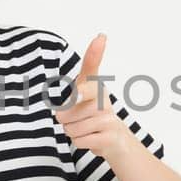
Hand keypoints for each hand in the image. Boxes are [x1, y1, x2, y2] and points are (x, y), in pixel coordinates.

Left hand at [54, 34, 138, 159]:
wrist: (116, 140)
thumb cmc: (92, 116)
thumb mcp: (82, 97)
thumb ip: (76, 88)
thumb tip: (87, 73)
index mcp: (94, 86)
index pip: (92, 66)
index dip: (95, 52)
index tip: (101, 37)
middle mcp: (103, 98)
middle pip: (65, 112)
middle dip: (66, 121)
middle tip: (79, 120)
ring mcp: (108, 116)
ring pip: (70, 128)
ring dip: (73, 132)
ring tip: (87, 129)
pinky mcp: (110, 135)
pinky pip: (79, 140)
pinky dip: (81, 143)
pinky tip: (93, 138)